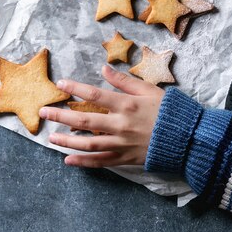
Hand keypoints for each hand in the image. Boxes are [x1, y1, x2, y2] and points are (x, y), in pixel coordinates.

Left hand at [39, 64, 163, 167]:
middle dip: (61, 116)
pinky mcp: (126, 158)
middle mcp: (121, 124)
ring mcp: (122, 143)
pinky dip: (84, 162)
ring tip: (51, 138)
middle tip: (44, 112)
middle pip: (85, 121)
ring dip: (67, 141)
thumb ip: (124, 81)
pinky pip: (101, 162)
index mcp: (127, 104)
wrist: (187, 137)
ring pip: (89, 144)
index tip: (60, 84)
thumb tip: (104, 68)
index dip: (75, 88)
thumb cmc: (169, 110)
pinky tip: (68, 160)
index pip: (95, 95)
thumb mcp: (149, 89)